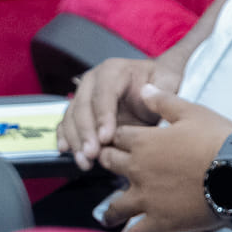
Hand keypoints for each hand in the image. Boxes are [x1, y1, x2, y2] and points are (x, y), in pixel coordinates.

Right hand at [56, 56, 174, 171]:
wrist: (153, 86)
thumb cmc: (160, 83)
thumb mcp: (167, 82)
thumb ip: (161, 91)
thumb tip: (147, 98)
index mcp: (113, 70)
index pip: (104, 93)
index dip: (103, 116)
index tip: (106, 138)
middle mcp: (93, 81)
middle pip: (83, 106)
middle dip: (86, 132)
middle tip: (92, 154)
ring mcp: (82, 95)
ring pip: (71, 117)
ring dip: (75, 140)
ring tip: (85, 161)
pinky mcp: (78, 110)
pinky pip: (66, 123)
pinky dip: (64, 137)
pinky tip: (66, 151)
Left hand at [95, 88, 231, 231]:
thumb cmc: (218, 138)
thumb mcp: (191, 111)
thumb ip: (163, 101)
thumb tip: (143, 89)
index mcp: (145, 141)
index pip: (117, 136)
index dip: (113, 136)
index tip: (112, 140)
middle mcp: (138, 170)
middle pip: (110, 165)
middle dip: (106, 164)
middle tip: (107, 168)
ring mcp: (147, 198)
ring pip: (116, 206)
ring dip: (110, 210)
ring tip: (108, 215)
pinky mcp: (160, 221)